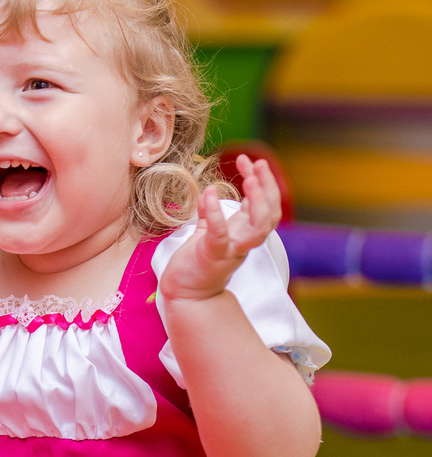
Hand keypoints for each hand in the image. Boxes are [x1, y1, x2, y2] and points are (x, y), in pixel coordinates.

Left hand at [159, 155, 282, 301]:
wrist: (184, 294)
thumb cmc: (196, 265)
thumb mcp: (206, 234)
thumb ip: (211, 216)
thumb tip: (209, 194)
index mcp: (243, 233)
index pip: (266, 207)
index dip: (264, 184)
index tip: (251, 162)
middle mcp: (243, 241)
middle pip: (271, 215)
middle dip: (268, 187)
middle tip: (258, 162)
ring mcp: (231, 250)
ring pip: (259, 227)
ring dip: (258, 201)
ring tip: (248, 176)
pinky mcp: (213, 256)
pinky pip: (219, 234)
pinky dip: (216, 214)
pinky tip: (208, 193)